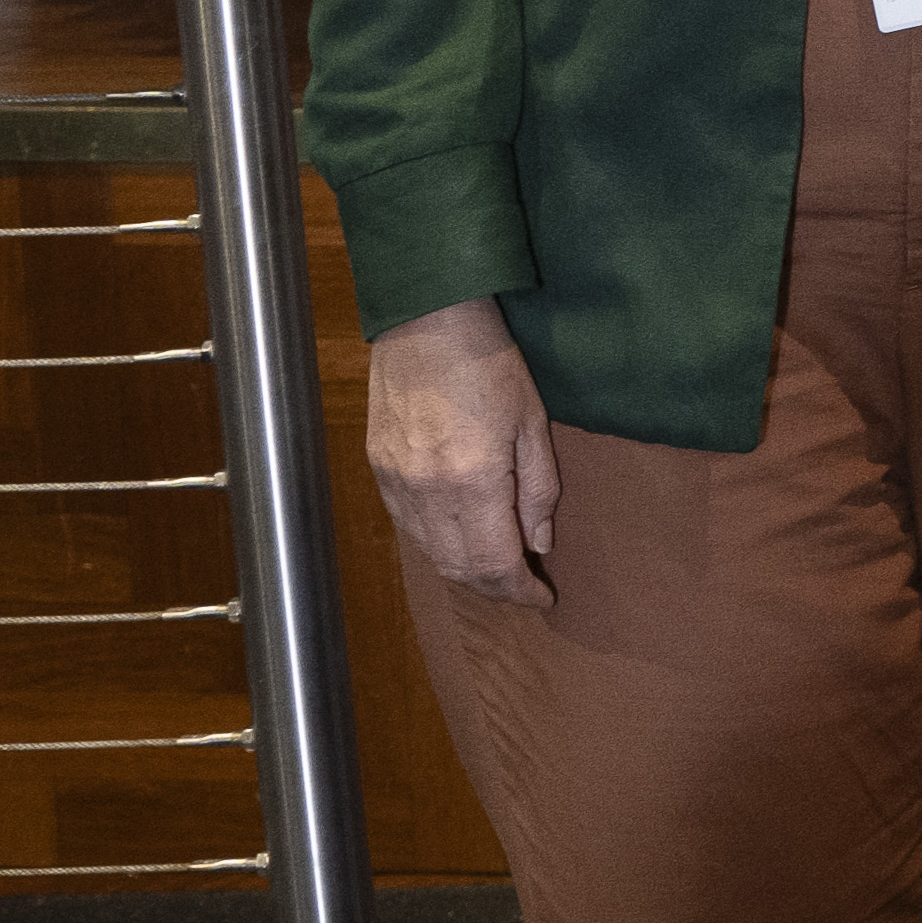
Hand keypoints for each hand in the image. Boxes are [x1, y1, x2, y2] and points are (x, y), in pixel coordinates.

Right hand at [363, 296, 560, 610]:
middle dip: (494, 588)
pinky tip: (460, 536)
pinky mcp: (378, 469)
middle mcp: (425, 492)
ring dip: (465, 570)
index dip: (520, 591)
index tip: (543, 598)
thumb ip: (538, 493)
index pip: (494, 564)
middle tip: (524, 588)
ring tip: (498, 567)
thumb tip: (539, 545)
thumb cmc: (490, 366)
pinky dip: (436, 543)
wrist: (427, 324)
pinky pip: (408, 526)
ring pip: (430, 552)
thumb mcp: (533, 426)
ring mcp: (395, 483)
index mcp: (471, 482)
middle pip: (458, 569)